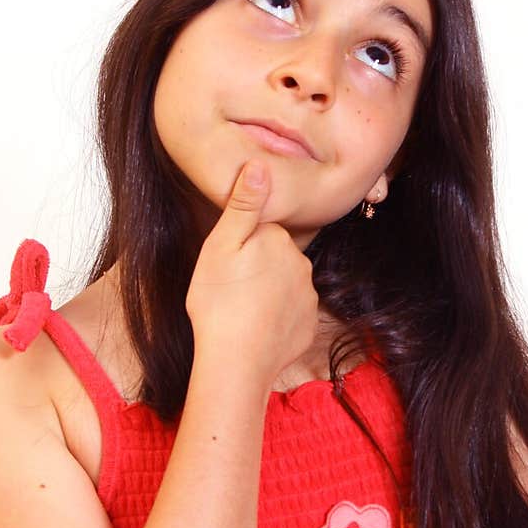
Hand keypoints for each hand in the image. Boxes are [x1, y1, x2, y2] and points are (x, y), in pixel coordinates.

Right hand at [185, 159, 318, 390]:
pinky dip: (275, 319)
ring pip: (284, 286)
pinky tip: (255, 328)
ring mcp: (308, 297)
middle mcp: (302, 264)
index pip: (261, 232)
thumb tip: (261, 165)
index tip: (225, 265)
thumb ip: (244, 205)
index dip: (240, 246)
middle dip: (257, 268)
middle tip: (228, 289)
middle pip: (275, 257)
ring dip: (267, 293)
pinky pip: (290, 314)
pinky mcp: (308, 326)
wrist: (236, 362)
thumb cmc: (219, 302)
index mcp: (278, 240)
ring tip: (240, 311)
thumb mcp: (221, 246)